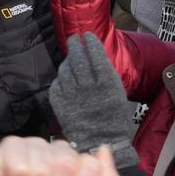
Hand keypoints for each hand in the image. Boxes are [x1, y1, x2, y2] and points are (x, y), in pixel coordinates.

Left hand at [48, 33, 139, 166]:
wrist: (100, 140)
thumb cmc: (112, 115)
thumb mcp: (116, 91)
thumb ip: (105, 72)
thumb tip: (94, 53)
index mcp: (106, 83)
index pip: (96, 54)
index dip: (91, 42)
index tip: (88, 35)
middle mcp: (88, 86)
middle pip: (78, 58)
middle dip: (76, 45)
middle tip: (74, 39)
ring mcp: (72, 94)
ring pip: (66, 69)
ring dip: (68, 62)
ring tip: (72, 60)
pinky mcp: (60, 102)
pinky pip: (57, 83)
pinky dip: (61, 78)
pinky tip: (66, 78)